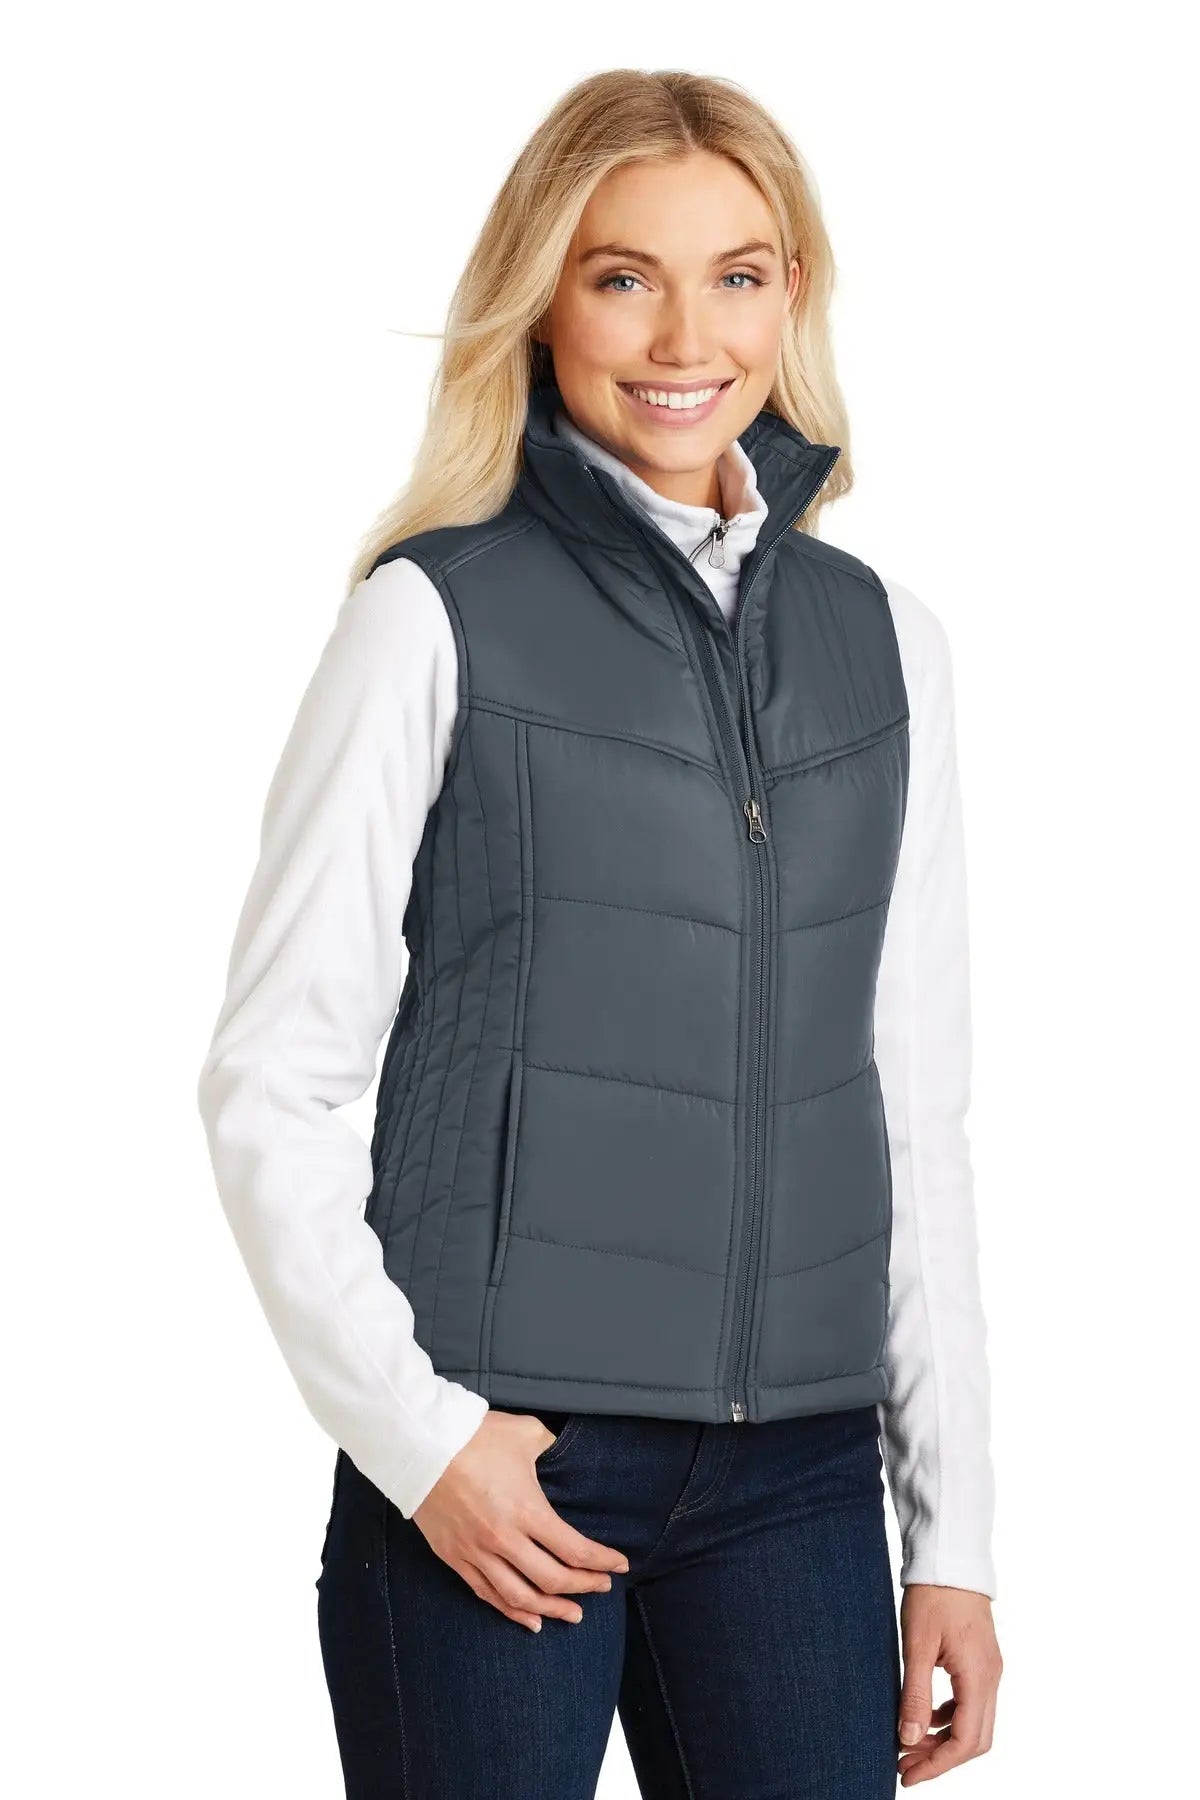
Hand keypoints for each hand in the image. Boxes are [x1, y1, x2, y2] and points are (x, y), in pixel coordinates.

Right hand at [412, 1409, 629, 1630]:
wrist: (419, 1443)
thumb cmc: (475, 1435)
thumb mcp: (525, 1433)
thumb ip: (550, 1447)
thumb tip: (561, 1453)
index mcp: (526, 1510)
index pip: (574, 1550)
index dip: (601, 1561)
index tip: (619, 1564)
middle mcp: (503, 1539)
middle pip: (552, 1579)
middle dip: (583, 1587)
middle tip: (602, 1587)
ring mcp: (476, 1552)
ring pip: (519, 1597)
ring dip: (551, 1608)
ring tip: (574, 1615)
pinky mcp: (454, 1556)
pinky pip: (487, 1593)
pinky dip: (511, 1611)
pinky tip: (530, 1619)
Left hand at [896, 1584, 1002, 1783]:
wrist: (950, 1557)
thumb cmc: (932, 1595)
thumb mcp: (917, 1644)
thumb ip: (915, 1694)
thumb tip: (909, 1740)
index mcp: (978, 1676)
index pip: (965, 1741)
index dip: (937, 1764)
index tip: (907, 1773)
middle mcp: (991, 1678)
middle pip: (975, 1740)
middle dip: (942, 1759)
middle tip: (906, 1765)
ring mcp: (990, 1670)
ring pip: (975, 1723)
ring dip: (945, 1740)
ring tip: (910, 1745)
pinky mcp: (982, 1661)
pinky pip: (972, 1703)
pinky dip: (950, 1718)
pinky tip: (926, 1716)